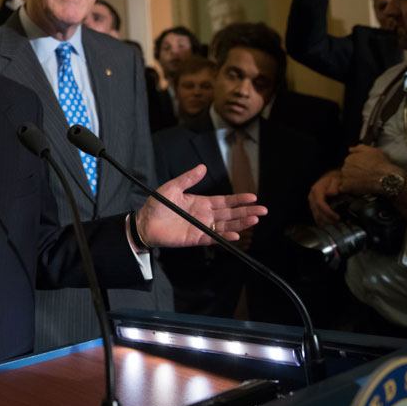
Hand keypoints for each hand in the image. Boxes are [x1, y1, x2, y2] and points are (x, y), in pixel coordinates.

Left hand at [137, 164, 266, 247]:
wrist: (144, 222)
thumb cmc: (157, 205)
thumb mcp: (172, 187)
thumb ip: (188, 178)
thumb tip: (202, 167)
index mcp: (202, 202)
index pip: (225, 201)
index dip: (239, 200)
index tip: (253, 197)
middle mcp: (205, 215)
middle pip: (230, 214)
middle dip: (246, 211)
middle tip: (262, 210)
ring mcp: (202, 227)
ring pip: (226, 225)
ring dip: (240, 224)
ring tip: (254, 220)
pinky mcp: (195, 238)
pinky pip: (213, 238)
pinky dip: (224, 236)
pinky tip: (235, 234)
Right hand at [308, 169, 342, 225]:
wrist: (331, 177)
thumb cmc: (335, 179)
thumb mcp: (337, 180)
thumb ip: (334, 186)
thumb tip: (330, 193)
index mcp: (317, 190)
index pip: (320, 204)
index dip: (328, 212)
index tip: (337, 217)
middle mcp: (312, 196)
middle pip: (317, 212)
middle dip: (327, 220)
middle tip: (338, 223)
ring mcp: (312, 201)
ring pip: (315, 215)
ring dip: (325, 222)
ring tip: (335, 225)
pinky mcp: (313, 205)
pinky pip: (315, 215)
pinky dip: (321, 222)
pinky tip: (326, 226)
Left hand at [341, 144, 399, 194]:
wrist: (385, 178)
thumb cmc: (381, 164)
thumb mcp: (372, 151)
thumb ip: (359, 149)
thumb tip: (350, 149)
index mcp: (349, 159)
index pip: (349, 163)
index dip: (357, 166)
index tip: (364, 169)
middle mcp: (345, 167)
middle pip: (347, 171)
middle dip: (354, 173)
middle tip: (364, 176)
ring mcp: (345, 178)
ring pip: (345, 179)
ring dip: (352, 181)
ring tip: (363, 182)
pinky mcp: (347, 187)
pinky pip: (344, 189)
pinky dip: (349, 189)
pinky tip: (358, 188)